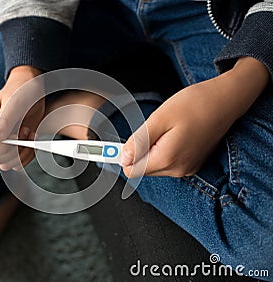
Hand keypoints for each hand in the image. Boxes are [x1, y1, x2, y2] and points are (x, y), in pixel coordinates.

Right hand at [0, 66, 43, 169]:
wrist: (33, 89)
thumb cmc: (22, 90)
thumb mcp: (14, 102)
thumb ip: (3, 121)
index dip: (0, 146)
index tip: (16, 135)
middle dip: (13, 150)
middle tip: (25, 132)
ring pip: (4, 163)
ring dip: (21, 154)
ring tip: (29, 135)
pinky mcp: (9, 146)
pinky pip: (15, 162)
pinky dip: (27, 155)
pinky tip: (32, 139)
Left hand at [121, 57, 268, 177]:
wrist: (226, 100)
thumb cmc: (194, 104)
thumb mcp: (160, 118)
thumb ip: (139, 141)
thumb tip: (123, 158)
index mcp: (167, 159)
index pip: (131, 170)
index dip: (122, 156)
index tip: (116, 144)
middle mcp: (177, 169)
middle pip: (142, 168)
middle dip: (139, 150)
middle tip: (151, 128)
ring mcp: (187, 168)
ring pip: (155, 165)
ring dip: (152, 149)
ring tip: (167, 129)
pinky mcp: (192, 163)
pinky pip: (168, 161)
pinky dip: (164, 149)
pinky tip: (175, 133)